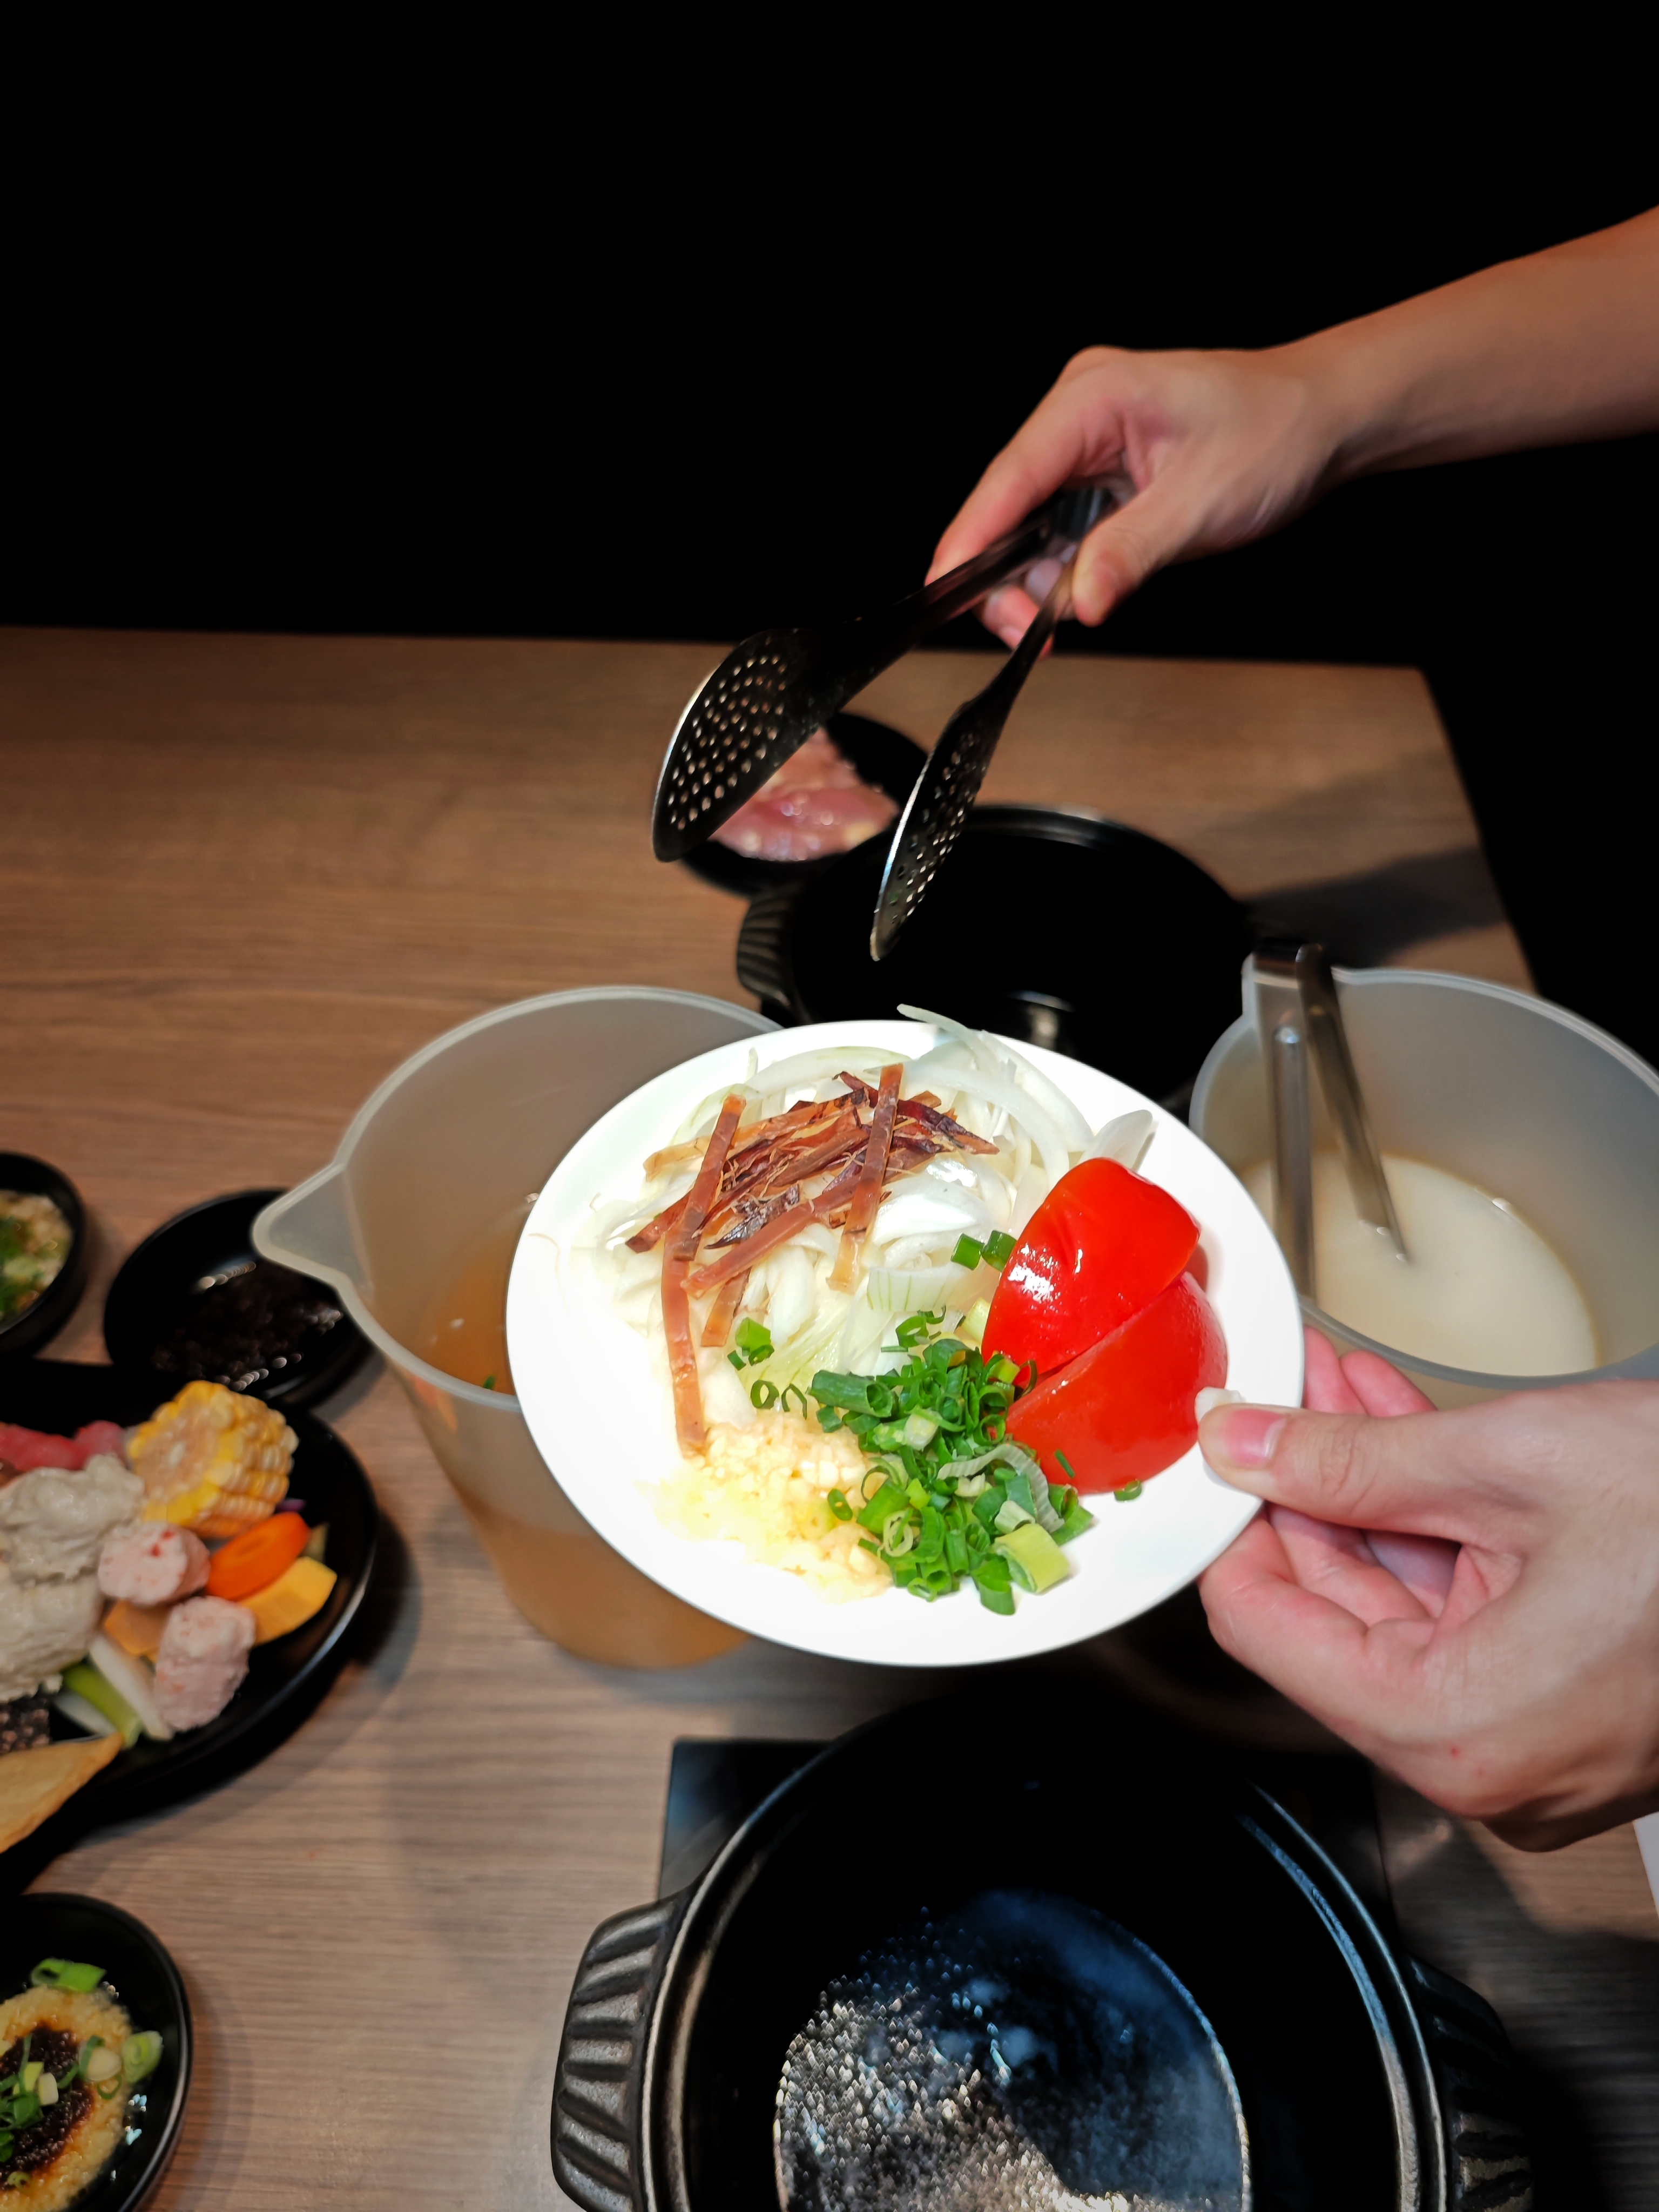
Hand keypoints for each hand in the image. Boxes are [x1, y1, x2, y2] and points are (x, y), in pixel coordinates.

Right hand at [928, 209, 1658, 650]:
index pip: (1010, 476)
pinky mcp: (1104, 476)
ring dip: (1039, 583)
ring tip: (1056, 626)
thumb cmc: (1277, 433)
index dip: (971, 538)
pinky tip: (1079, 599)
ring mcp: (1088, 446)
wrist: (1329, 419)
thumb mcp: (1203, 504)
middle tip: (1025, 635)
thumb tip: (1078, 604)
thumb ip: (1130, 555)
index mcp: (1092, 397)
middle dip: (1007, 577)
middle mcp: (1079, 415)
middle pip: (1009, 506)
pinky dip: (1066, 573)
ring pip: (1032, 528)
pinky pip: (1063, 532)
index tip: (944, 588)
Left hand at [1197, 1330, 1658, 1848]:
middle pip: (1328, 1613)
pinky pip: (1462, 1607)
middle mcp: (1485, 1762)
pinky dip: (1429, 1518)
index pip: (1263, 1629)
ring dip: (1362, 1486)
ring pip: (1396, 1598)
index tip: (1218, 1447)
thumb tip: (1244, 1446)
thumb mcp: (1509, 1465)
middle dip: (1300, 1486)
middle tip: (1276, 1390)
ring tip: (1332, 1386)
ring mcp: (1529, 1740)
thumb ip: (1350, 1462)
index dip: (1231, 1523)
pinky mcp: (1564, 1703)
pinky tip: (1397, 1431)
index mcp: (1454, 1731)